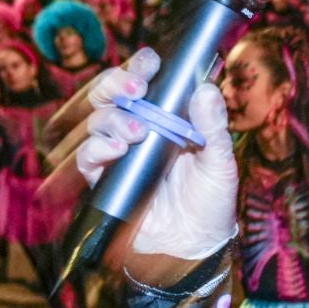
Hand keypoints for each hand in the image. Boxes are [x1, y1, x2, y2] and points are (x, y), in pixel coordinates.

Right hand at [72, 48, 236, 262]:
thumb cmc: (210, 203)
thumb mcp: (219, 162)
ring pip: (99, 120)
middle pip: (112, 95)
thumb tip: (207, 89)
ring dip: (113, 119)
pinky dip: (98, 148)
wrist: (194, 246)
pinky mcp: (105, 179)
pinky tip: (117, 150)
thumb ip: (213, 127)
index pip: (147, 84)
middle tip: (137, 88)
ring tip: (137, 133)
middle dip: (117, 83)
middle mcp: (139, 131)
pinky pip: (89, 156)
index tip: (150, 61)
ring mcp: (119, 154)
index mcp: (166, 120)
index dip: (142, 67)